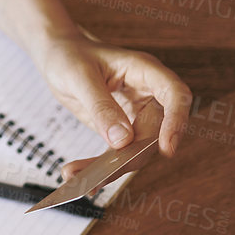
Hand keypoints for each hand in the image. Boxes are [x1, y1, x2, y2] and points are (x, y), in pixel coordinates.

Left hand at [32, 26, 193, 179]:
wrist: (58, 56)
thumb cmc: (70, 56)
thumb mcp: (80, 77)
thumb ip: (101, 106)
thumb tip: (122, 141)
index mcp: (145, 71)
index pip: (175, 95)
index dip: (176, 121)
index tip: (166, 148)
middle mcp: (146, 94)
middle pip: (155, 133)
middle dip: (131, 157)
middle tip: (99, 175)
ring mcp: (136, 114)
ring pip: (137, 149)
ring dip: (111, 168)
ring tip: (79, 179)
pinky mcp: (122, 130)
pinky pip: (118, 153)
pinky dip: (99, 167)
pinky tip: (77, 175)